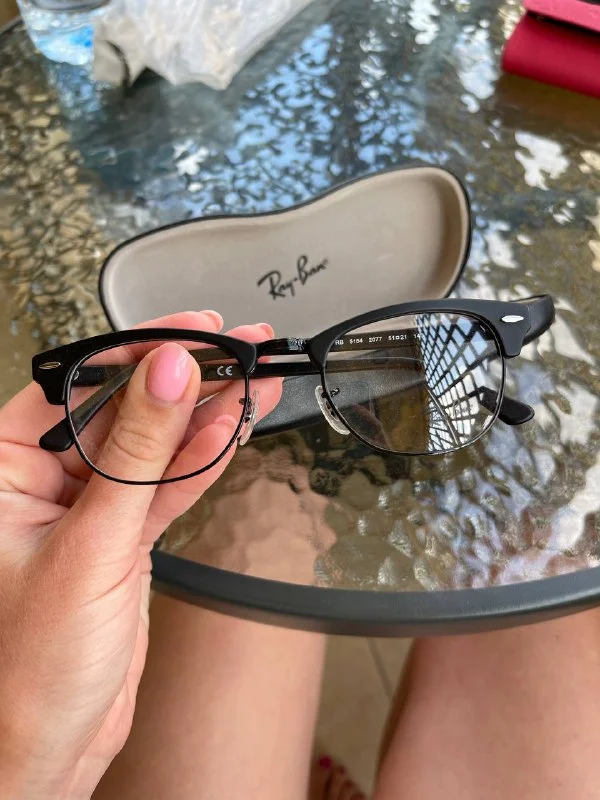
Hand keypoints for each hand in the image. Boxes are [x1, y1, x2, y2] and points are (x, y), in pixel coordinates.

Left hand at [0, 311, 280, 798]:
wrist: (50, 748)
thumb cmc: (28, 669)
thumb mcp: (90, 547)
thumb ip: (137, 456)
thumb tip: (167, 376)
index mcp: (2, 467)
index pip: (78, 385)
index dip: (140, 352)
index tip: (194, 334)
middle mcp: (42, 479)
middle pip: (126, 409)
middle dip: (188, 379)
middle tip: (243, 350)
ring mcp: (90, 507)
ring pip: (157, 444)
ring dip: (209, 415)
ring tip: (257, 381)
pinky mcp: (124, 534)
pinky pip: (170, 484)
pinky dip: (204, 460)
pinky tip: (234, 428)